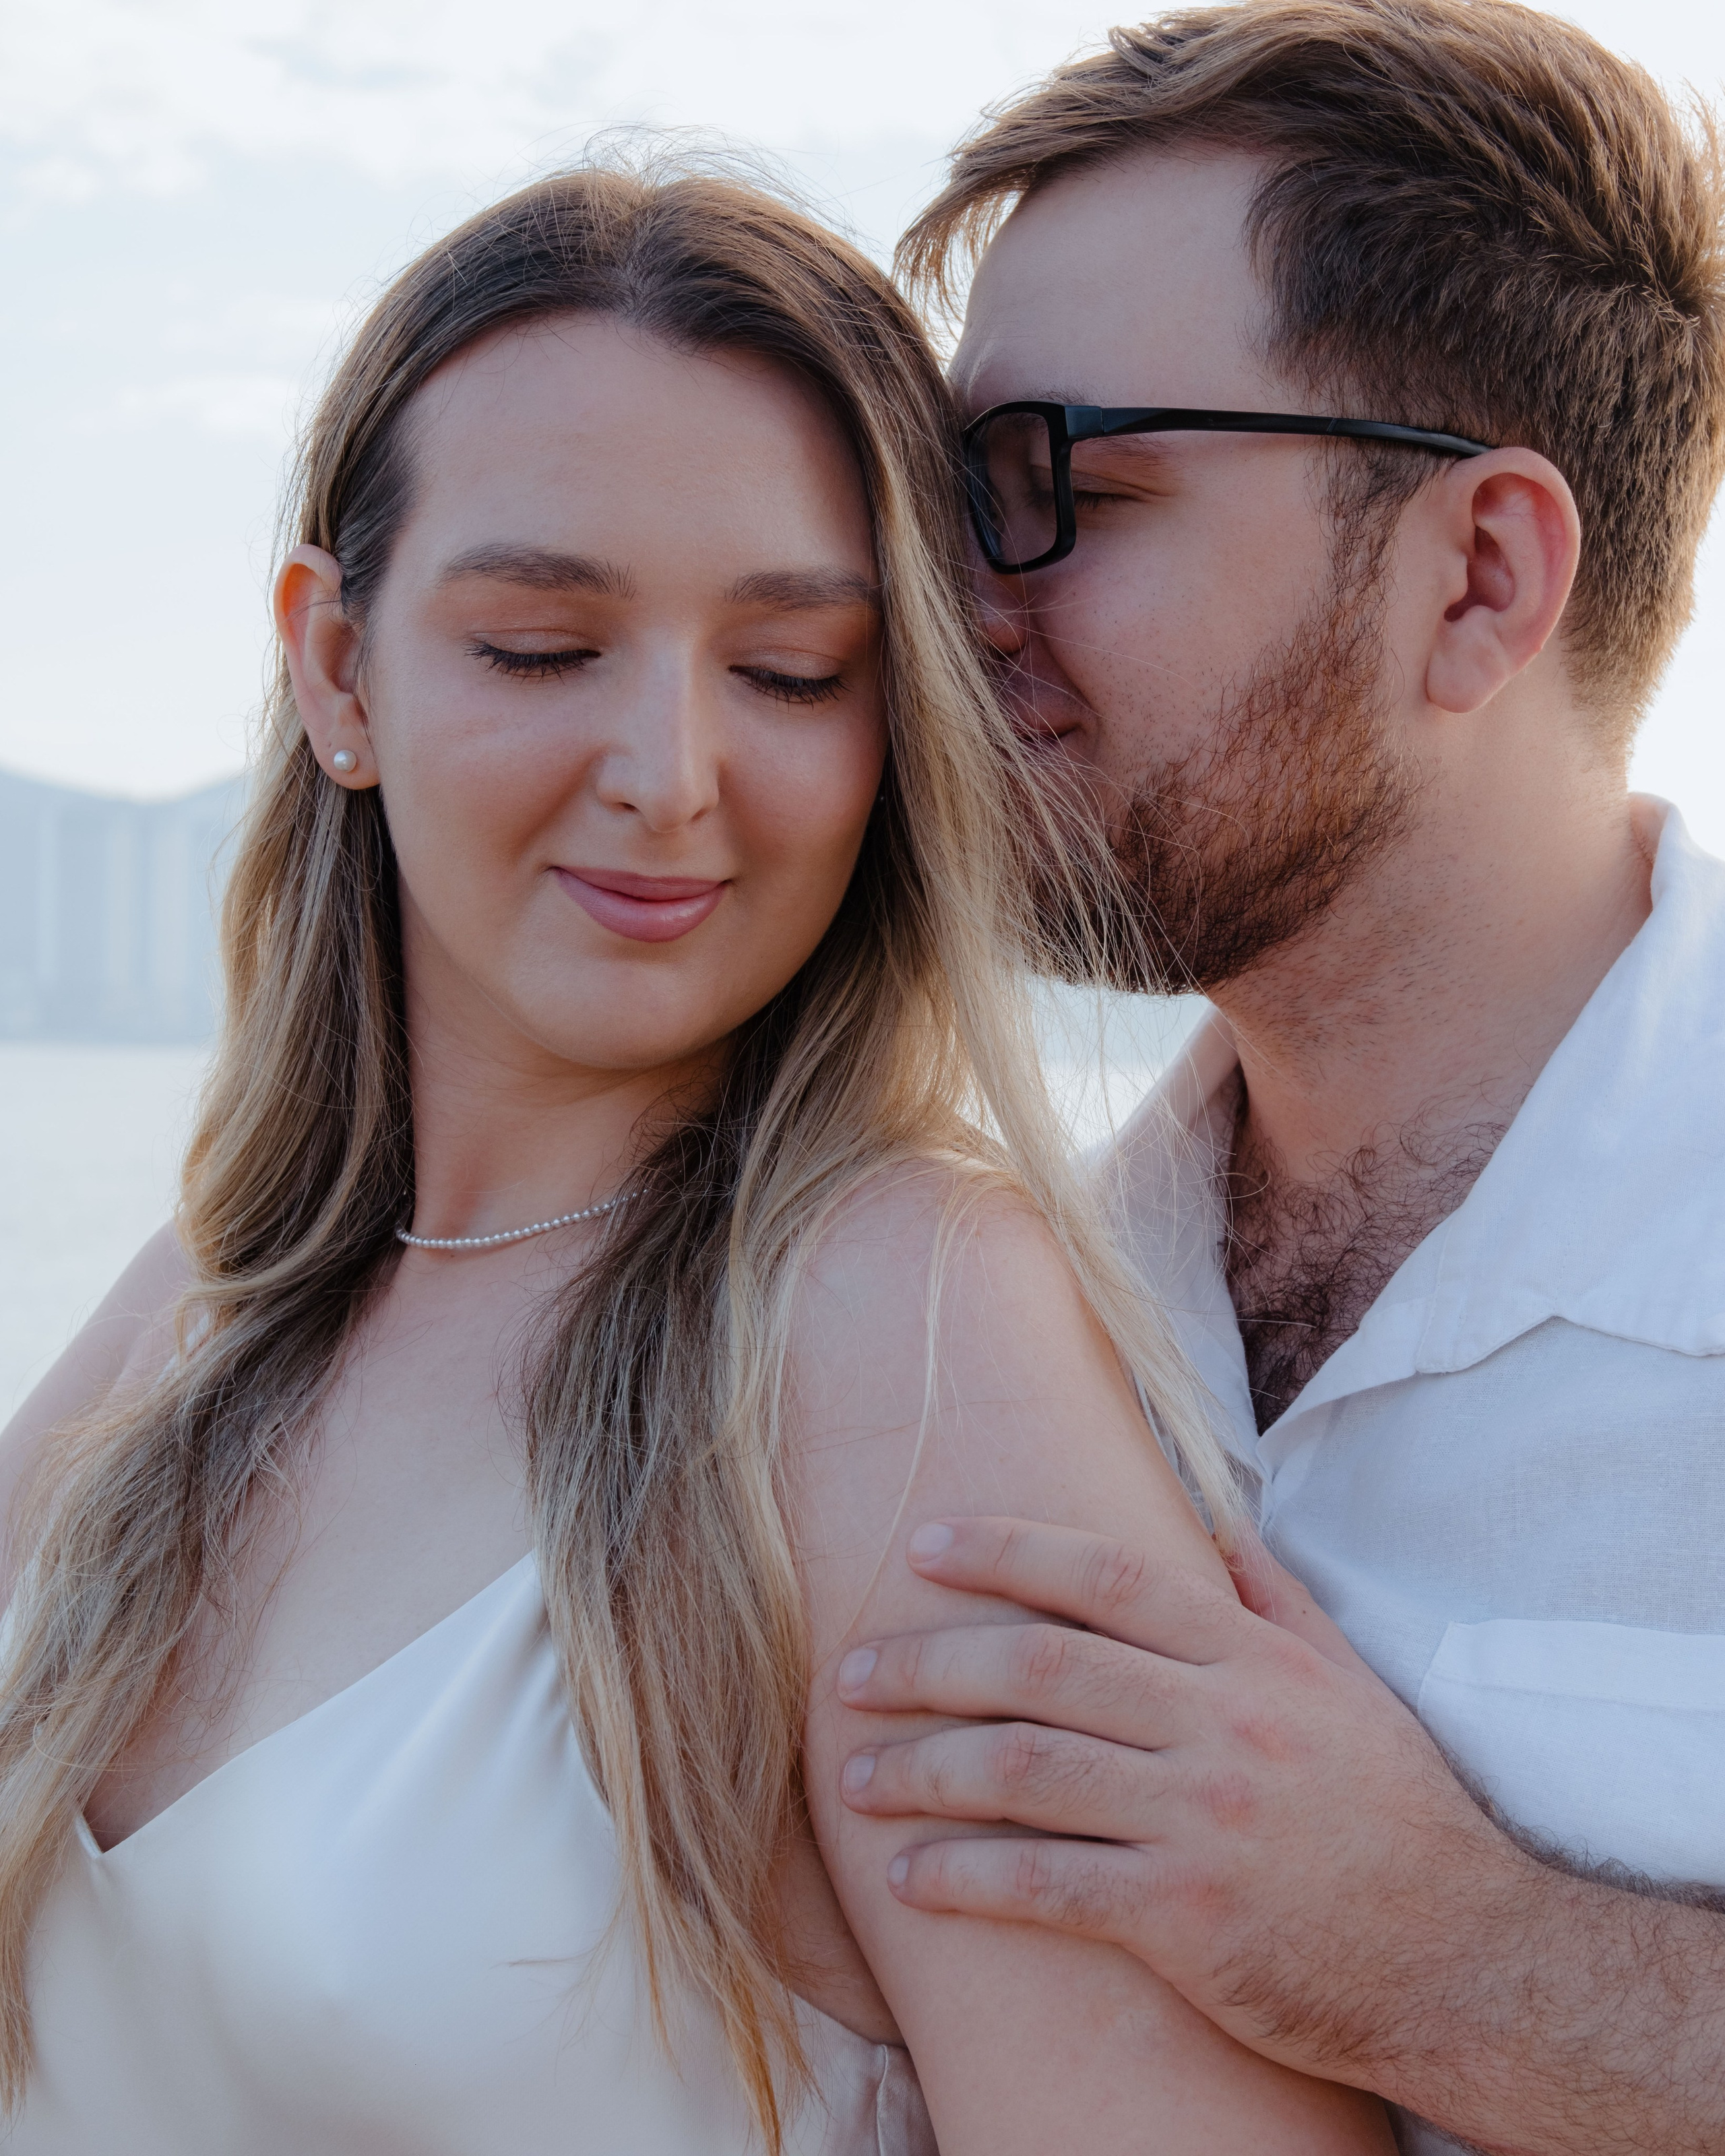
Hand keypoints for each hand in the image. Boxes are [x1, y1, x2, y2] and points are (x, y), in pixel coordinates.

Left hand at [835, 1516, 1537, 2102]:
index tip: (923, 1545)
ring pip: (1025, 1770)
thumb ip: (1272, 1599)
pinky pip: (1046, 1884)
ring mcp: (1200, 1821)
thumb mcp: (1349, 1685)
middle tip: (849, 1674)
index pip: (1105, 1577)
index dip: (1005, 1552)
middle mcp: (1220, 1725)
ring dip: (922, 1770)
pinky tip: (911, 1878)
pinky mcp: (1185, 1919)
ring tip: (856, 1778)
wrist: (1470, 1961)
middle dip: (928, 1664)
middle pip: (1039, 1667)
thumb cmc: (1399, 1815)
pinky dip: (965, 1877)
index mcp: (1253, 1661)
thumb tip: (1206, 1520)